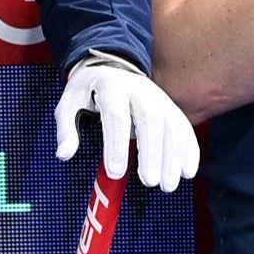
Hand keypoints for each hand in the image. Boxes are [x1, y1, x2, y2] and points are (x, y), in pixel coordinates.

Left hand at [55, 54, 200, 191]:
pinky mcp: (171, 108)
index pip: (115, 115)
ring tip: (167, 185)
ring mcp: (159, 98)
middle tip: (149, 182)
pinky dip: (189, 150)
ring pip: (171, 124)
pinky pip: (184, 127)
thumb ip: (66, 128)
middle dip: (152, 151)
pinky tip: (188, 172)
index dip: (116, 144)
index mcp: (111, 87)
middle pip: (150, 119)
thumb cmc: (89, 92)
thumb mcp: (69, 103)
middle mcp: (139, 90)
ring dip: (173, 156)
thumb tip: (64, 154)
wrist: (113, 68)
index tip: (115, 172)